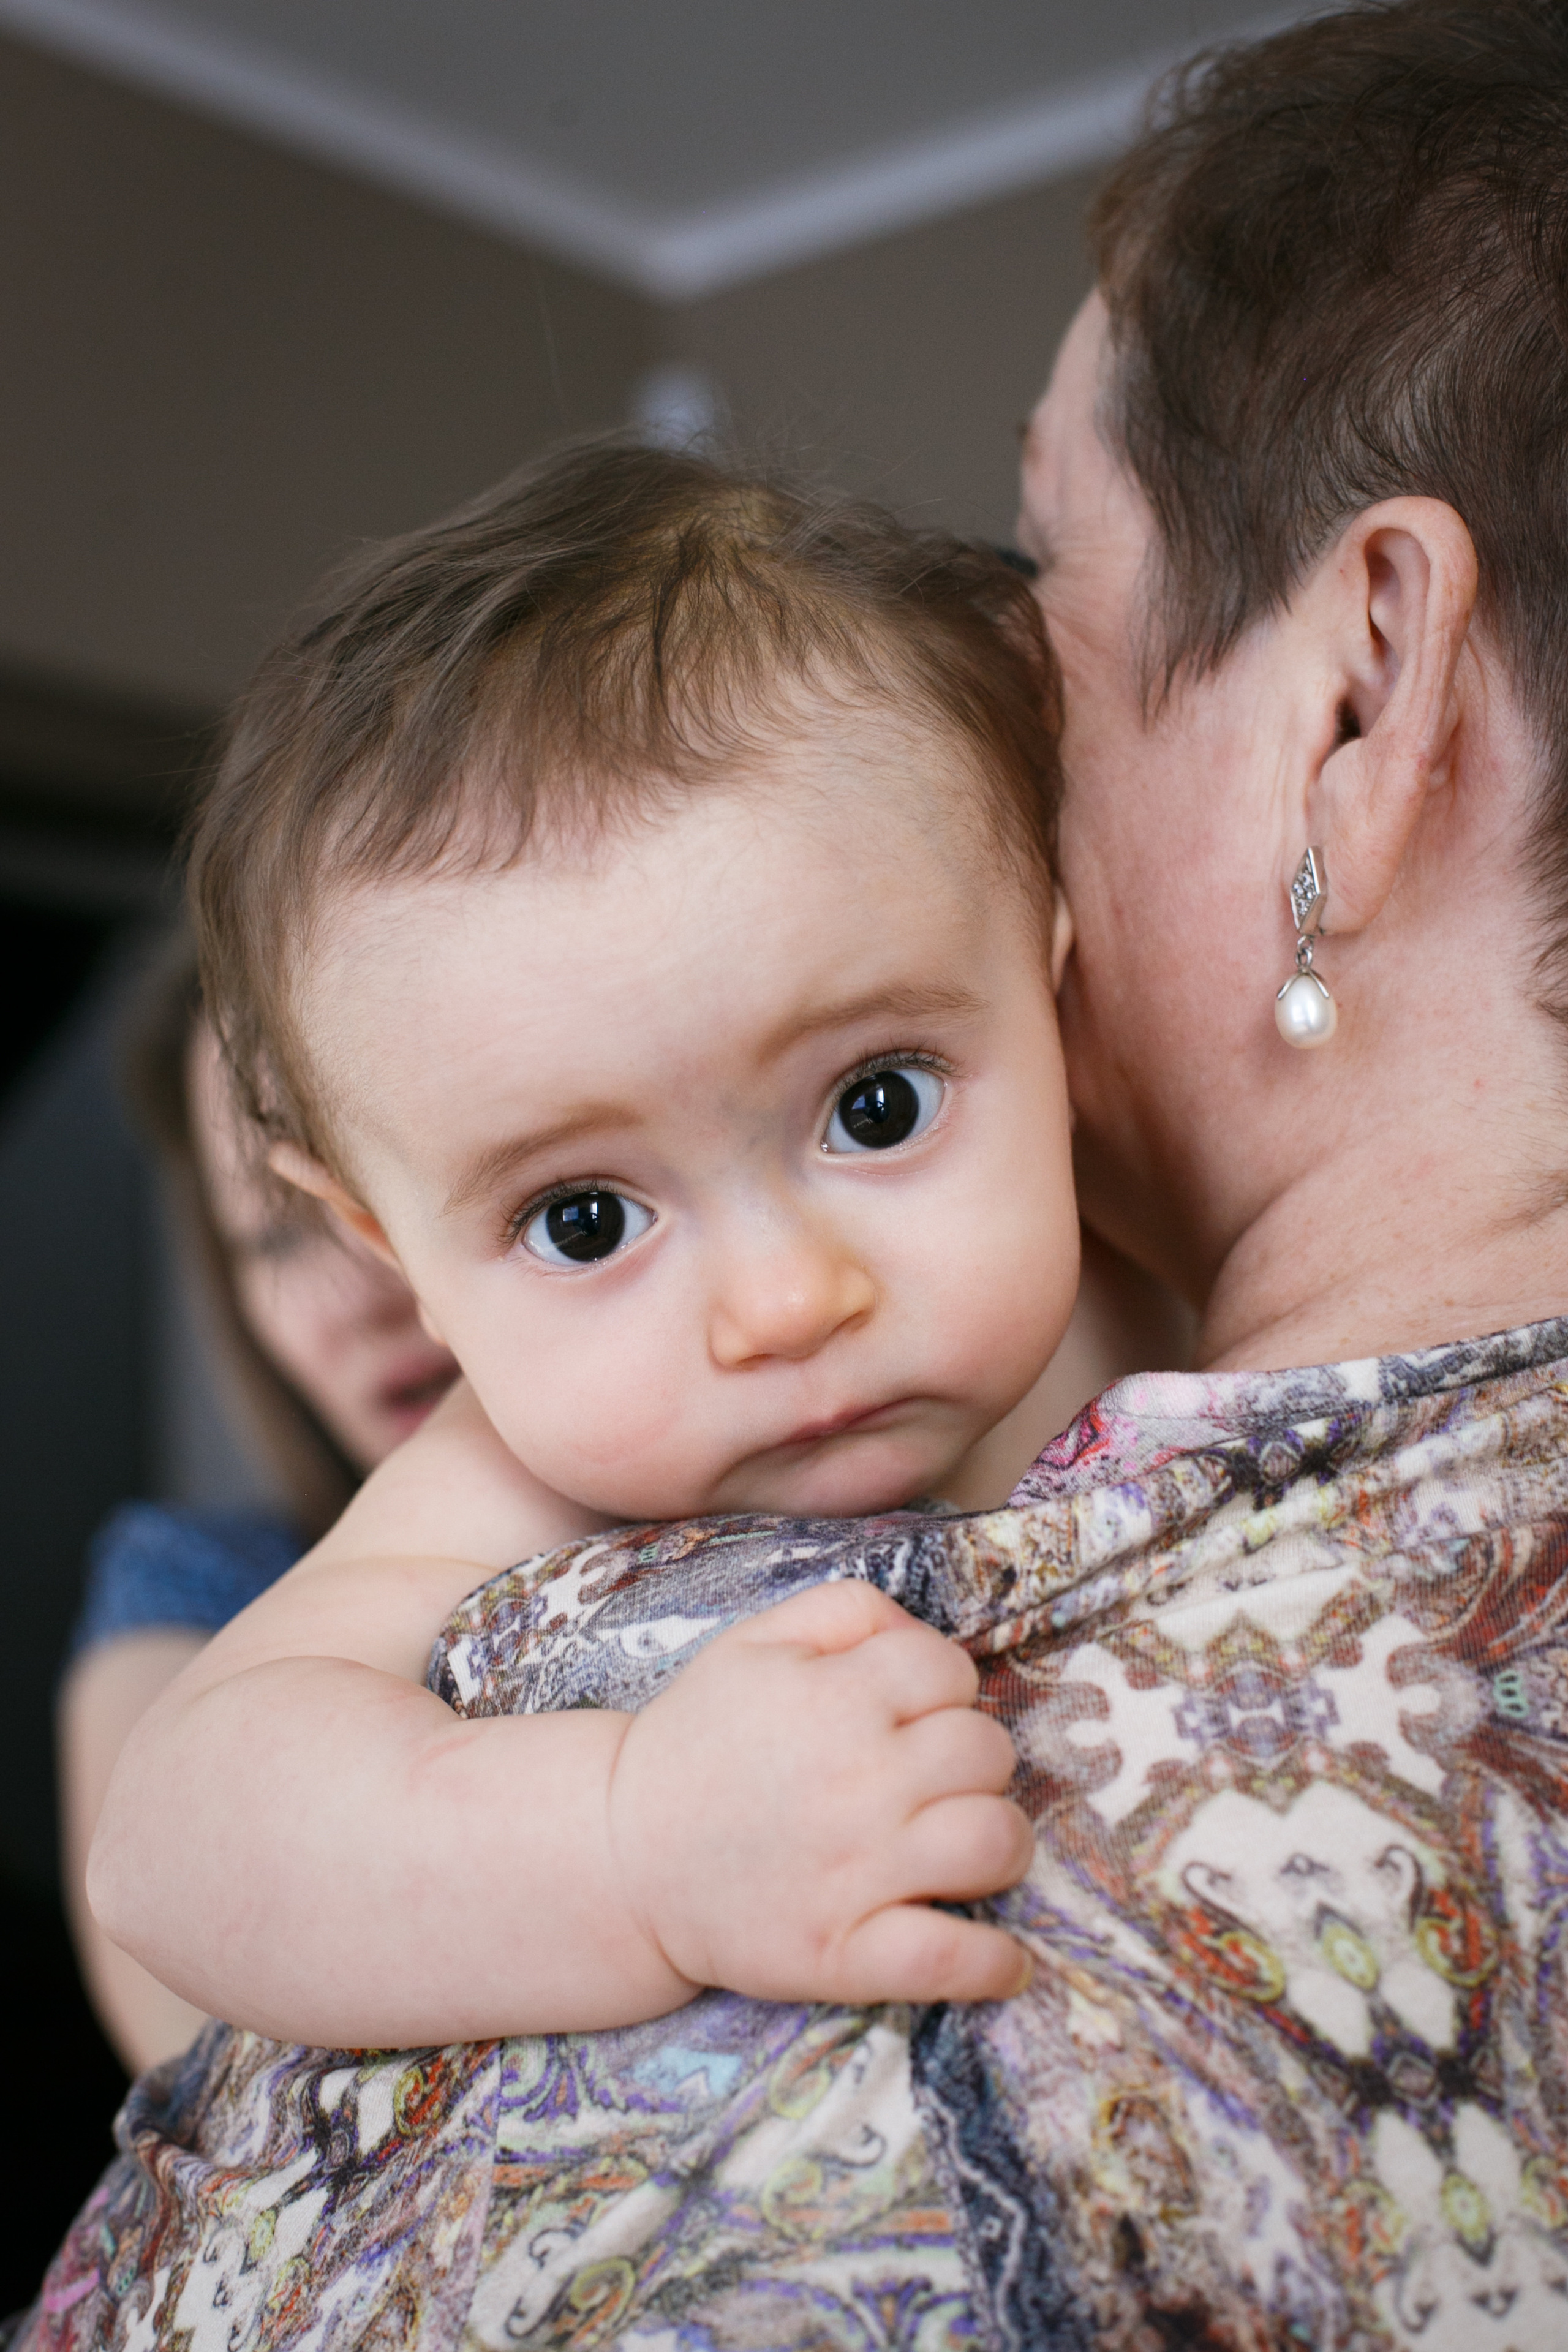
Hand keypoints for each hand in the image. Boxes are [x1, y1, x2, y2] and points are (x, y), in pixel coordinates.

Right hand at [606, 1581, 1033, 2007]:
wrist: (621, 1856)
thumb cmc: (700, 1741)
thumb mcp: (757, 1641)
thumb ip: (851, 1610)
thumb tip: (926, 1640)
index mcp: (836, 1697)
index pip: (952, 1672)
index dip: (944, 1689)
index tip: (915, 1715)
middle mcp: (857, 1780)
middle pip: (988, 1752)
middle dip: (972, 1760)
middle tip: (935, 1780)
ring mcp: (856, 1873)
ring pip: (995, 1842)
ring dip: (998, 1842)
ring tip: (967, 1848)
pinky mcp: (845, 1954)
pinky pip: (955, 1959)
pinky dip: (995, 1964)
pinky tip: (1004, 1961)